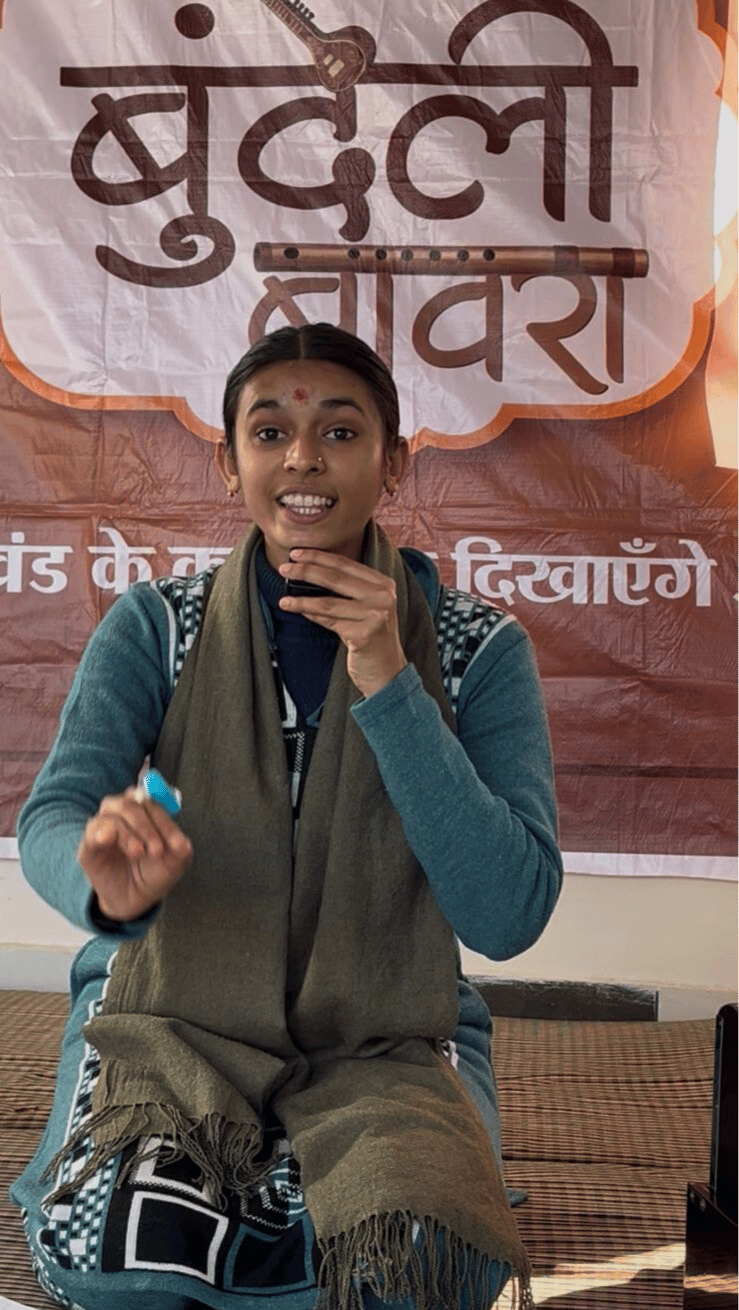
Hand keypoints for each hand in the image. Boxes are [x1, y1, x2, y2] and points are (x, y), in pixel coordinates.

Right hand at [78, 787, 192, 921]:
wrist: (135, 899)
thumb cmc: (153, 872)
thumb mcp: (175, 862)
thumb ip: (180, 847)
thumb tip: (180, 841)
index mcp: (145, 810)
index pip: (151, 801)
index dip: (163, 818)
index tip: (175, 841)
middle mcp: (122, 813)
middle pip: (130, 803)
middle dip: (146, 826)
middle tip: (157, 849)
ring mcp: (104, 826)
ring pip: (113, 815)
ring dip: (128, 834)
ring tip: (138, 852)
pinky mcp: (89, 845)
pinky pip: (92, 830)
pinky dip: (102, 831)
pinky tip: (109, 839)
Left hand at [278, 549, 407, 697]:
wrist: (388, 672)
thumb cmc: (371, 640)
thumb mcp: (363, 610)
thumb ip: (345, 592)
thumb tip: (307, 575)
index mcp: (383, 584)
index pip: (345, 564)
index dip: (318, 556)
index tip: (296, 553)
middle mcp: (383, 596)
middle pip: (335, 578)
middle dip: (305, 571)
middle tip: (283, 569)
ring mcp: (376, 615)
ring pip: (328, 602)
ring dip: (301, 600)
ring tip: (283, 599)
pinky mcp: (365, 634)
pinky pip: (329, 621)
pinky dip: (311, 615)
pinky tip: (297, 611)